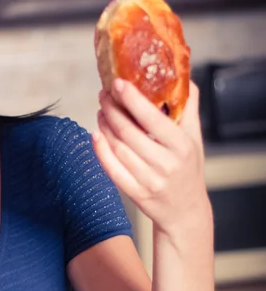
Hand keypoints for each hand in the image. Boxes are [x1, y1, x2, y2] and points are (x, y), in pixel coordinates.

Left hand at [92, 79, 209, 234]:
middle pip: (129, 132)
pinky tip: (95, 135)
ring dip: (105, 126)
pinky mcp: (135, 193)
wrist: (186, 211)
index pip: (152, 118)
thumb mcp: (195, 139)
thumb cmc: (188, 169)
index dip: (132, 99)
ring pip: (118, 148)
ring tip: (102, 111)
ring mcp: (149, 181)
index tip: (118, 83)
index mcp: (181, 146)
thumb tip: (183, 79)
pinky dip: (100, 151)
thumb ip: (188, 108)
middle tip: (104, 95)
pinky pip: (112, 169)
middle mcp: (166, 164)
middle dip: (112, 110)